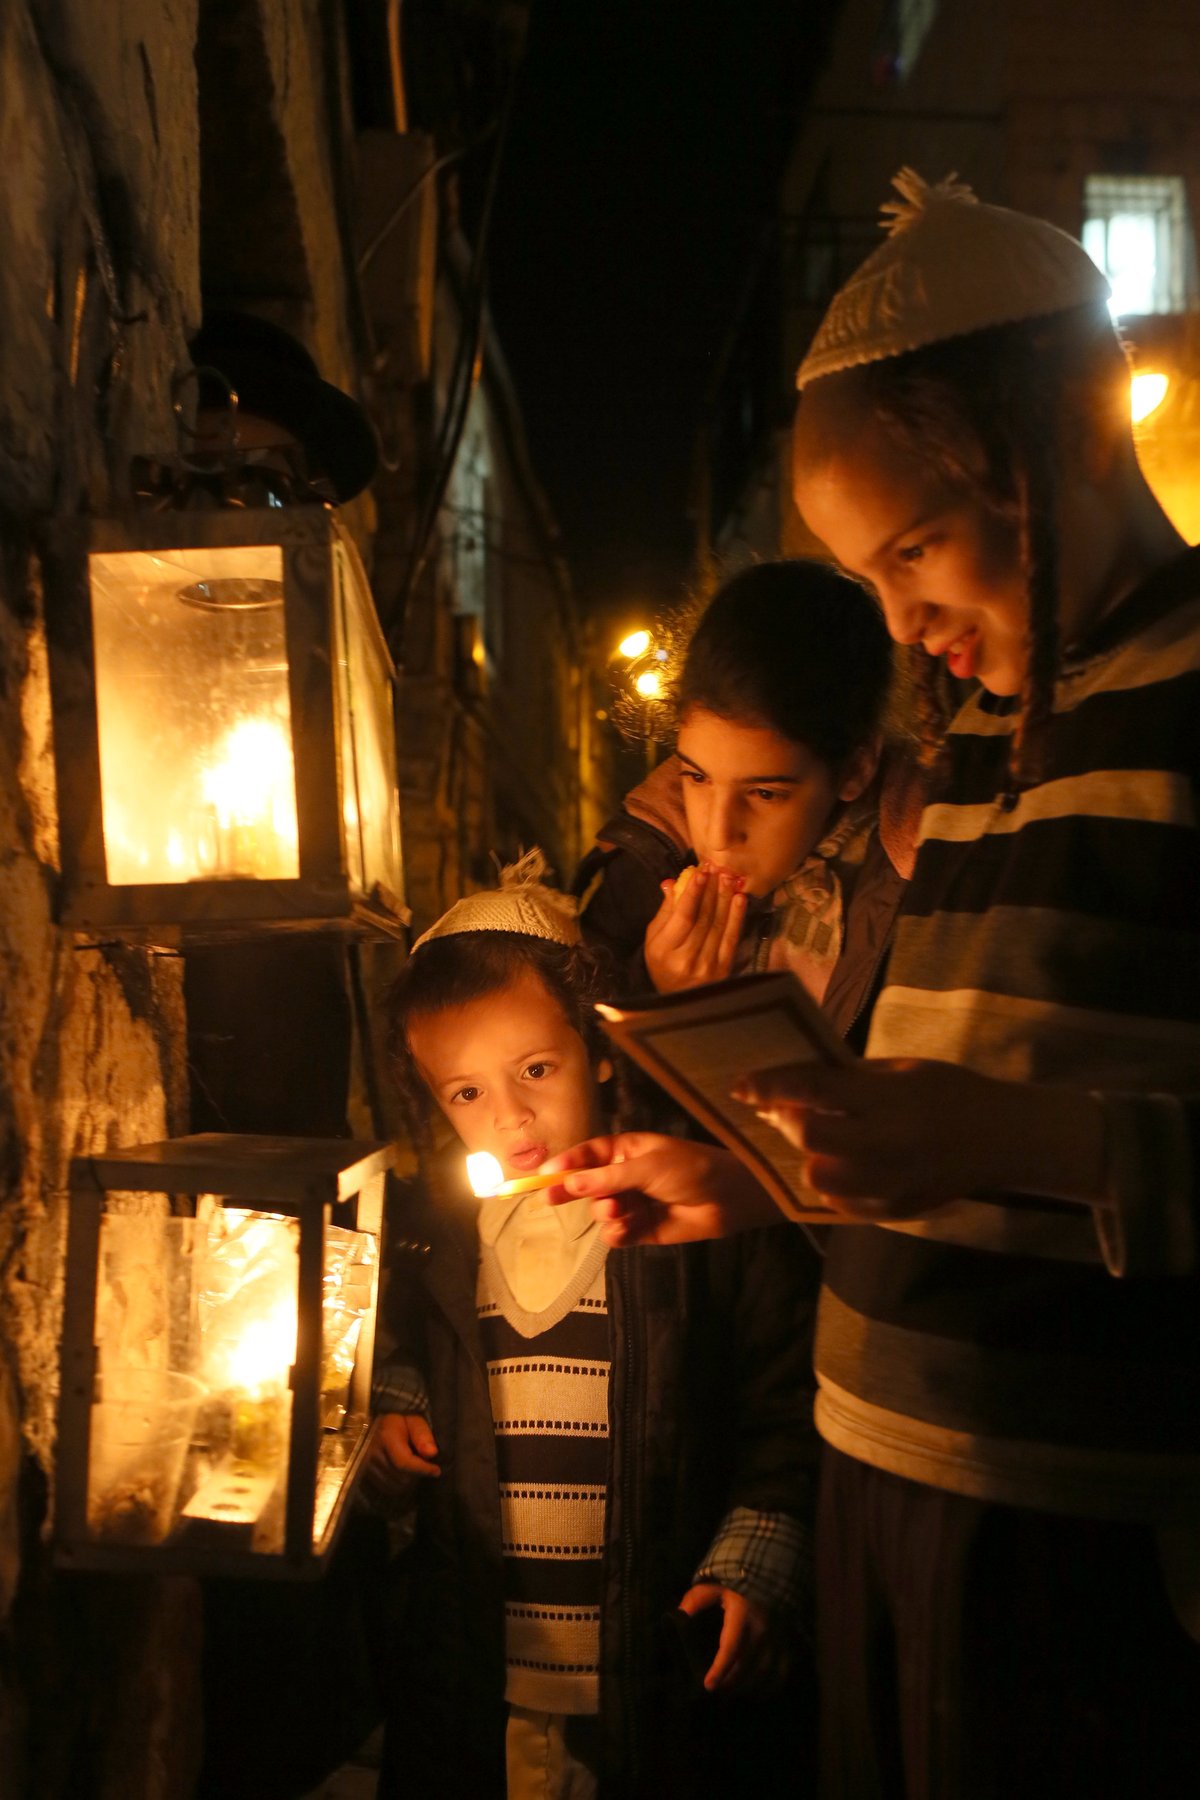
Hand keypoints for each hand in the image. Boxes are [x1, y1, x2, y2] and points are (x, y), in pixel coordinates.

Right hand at [366, 1412, 440, 1499]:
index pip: (404, 1463)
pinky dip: (397, 1483)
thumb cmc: (401, 1419)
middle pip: (400, 1477)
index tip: (437, 1470)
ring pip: (394, 1485)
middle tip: (425, 1464)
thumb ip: (423, 1435)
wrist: (381, 1419)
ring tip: (414, 1467)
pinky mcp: (365, 1472)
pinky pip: (385, 1487)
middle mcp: (373, 1453)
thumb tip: (432, 1453)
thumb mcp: (415, 1420)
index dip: (423, 1469)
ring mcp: (367, 1464)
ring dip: (408, 1480)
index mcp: (386, 1438)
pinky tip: (404, 1472)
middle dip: (417, 1474)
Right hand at [542, 1133, 776, 1245]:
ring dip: (605, 1212)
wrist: (727, 1199)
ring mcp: (632, 1203)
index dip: (565, 1163)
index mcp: (626, 1151)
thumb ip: (609, 1178)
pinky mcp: (640, 1230)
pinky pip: (615, 1234)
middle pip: (586, 1185)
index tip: (544, 1173)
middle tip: (549, 1198)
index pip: (587, 1155)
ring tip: (620, 1211)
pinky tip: (626, 1229)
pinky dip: (617, 1233)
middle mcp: (624, 1177)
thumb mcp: (647, 1166)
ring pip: (600, 1211)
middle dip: (571, 1191)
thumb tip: (571, 1183)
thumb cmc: (690, 1169)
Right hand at [644, 864, 745, 992]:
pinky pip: (732, 937)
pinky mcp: (724, 969)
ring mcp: (707, 965)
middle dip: (711, 890)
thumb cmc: (663, 964)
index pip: (683, 916)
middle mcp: (686, 959)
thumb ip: (665, 912)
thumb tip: (672, 882)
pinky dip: (737, 916)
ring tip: (729, 877)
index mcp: (664, 951)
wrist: (681, 1001)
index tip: (700, 872)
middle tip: (717, 868)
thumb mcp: (654, 940)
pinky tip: (739, 898)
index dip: (693, 893)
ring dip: (725, 898)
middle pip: (703, 918)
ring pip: (719, 925)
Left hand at [677, 1585, 784, 1693]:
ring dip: (749, 1685)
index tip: (708, 1686)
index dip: (720, 1669)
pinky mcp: (785, 1639)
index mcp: (741, 1613)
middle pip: (746, 1664)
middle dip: (730, 1682)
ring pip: (765, 1671)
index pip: (730, 1647)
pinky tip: (758, 1691)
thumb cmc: (733, 1585)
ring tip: (733, 1691)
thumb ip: (695, 1601)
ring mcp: (776, 1634)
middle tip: (717, 1689)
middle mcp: (761, 1626)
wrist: (766, 1574)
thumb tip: (678, 1616)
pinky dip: (771, 1684)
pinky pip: (782, 1669)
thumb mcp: (712, 1588)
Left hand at [733, 1058, 1106, 1219]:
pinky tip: (844, 1164)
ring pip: (818, 1176)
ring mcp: (892, 1183)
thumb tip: (790, 1083)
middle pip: (810, 1136)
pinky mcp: (893, 1210)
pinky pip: (838, 1201)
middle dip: (788, 1121)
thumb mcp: (901, 1070)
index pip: (814, 1087)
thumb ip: (848, 1078)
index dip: (770, 1086)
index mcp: (891, 1096)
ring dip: (808, 1156)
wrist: (1002, 1138)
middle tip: (787, 1111)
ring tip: (823, 1141)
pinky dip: (830, 1182)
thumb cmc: (947, 1091)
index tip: (740, 1086)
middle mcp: (890, 1142)